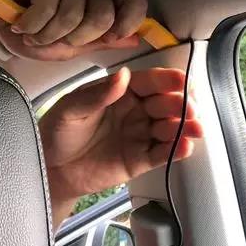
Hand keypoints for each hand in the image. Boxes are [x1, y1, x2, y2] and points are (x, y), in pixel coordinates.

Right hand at [0, 0, 147, 59]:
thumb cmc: (23, 25)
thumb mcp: (64, 46)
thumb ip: (98, 42)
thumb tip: (133, 40)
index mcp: (100, 1)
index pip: (135, 4)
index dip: (128, 24)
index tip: (109, 38)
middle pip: (103, 18)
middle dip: (72, 38)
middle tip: (49, 38)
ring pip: (75, 15)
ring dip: (45, 33)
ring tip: (29, 28)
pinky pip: (51, 6)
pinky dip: (31, 23)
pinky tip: (20, 18)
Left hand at [39, 67, 202, 226]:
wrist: (50, 170)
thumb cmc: (58, 132)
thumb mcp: (71, 108)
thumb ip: (98, 94)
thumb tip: (123, 75)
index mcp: (121, 92)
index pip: (149, 82)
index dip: (167, 81)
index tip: (182, 81)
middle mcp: (135, 111)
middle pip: (165, 104)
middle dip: (181, 104)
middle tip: (190, 108)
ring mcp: (139, 135)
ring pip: (168, 128)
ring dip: (184, 127)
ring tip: (195, 128)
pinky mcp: (139, 160)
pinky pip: (161, 153)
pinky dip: (175, 150)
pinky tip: (185, 146)